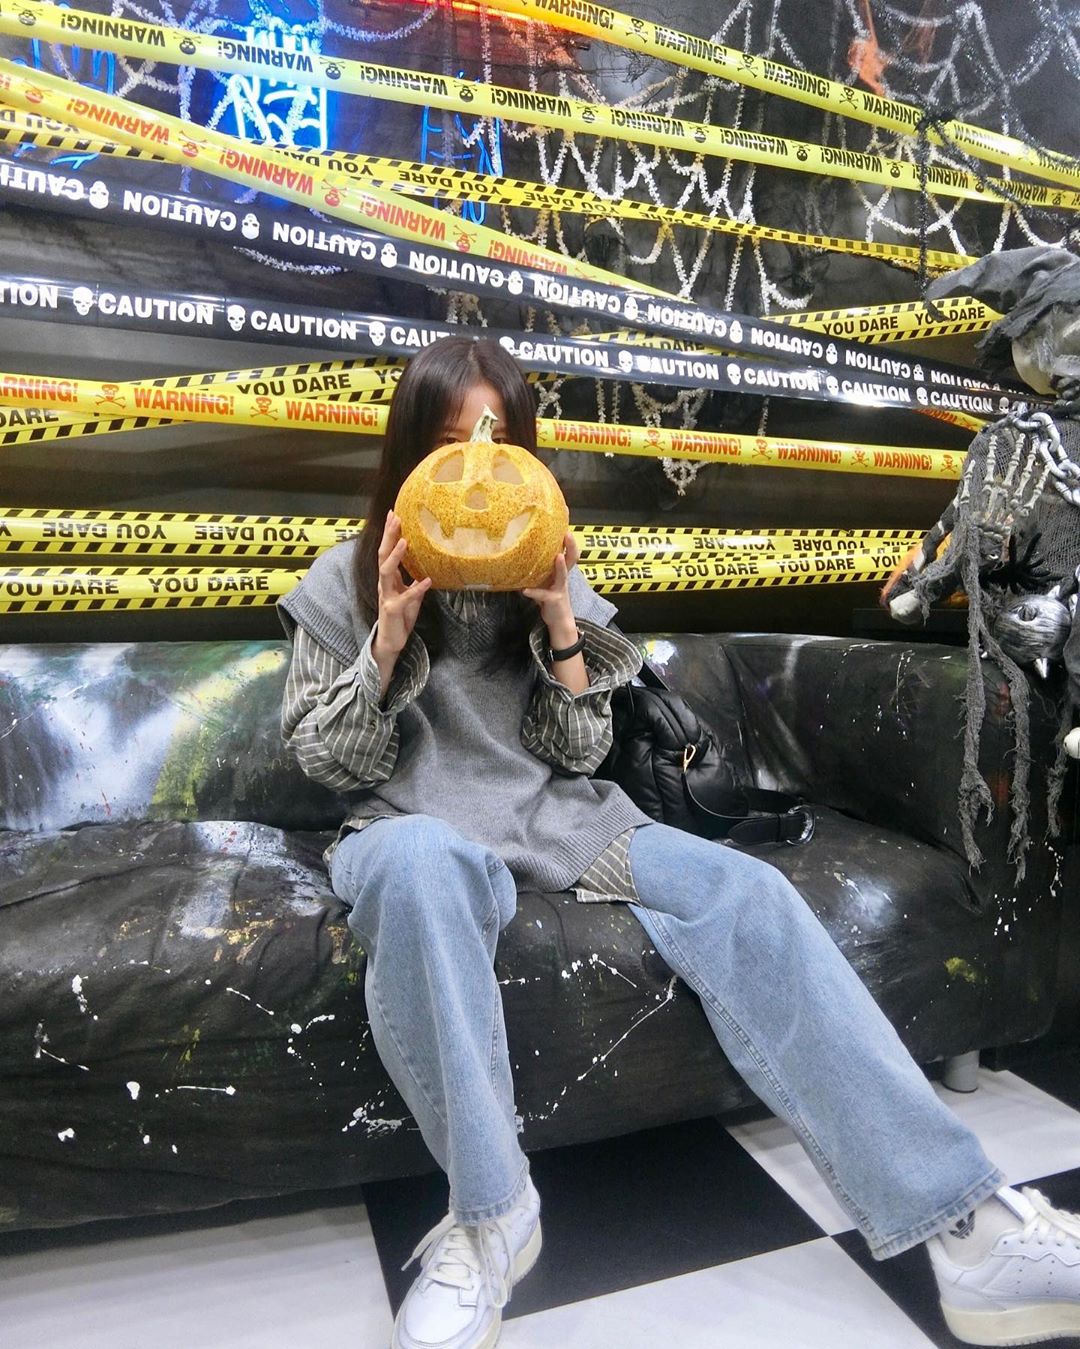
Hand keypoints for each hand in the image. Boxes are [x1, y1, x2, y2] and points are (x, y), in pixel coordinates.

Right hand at [374, 510, 430, 661]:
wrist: (391, 641)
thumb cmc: (400, 617)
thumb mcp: (410, 596)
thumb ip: (414, 582)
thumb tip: (425, 569)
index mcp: (389, 578)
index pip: (387, 551)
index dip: (390, 533)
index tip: (394, 514)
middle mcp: (384, 584)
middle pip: (383, 554)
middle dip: (389, 536)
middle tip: (395, 518)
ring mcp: (386, 596)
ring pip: (386, 571)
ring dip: (396, 556)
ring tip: (405, 542)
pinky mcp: (392, 609)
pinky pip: (404, 597)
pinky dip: (416, 589)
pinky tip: (427, 581)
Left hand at [523, 530, 579, 638]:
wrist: (558, 620)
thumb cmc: (550, 597)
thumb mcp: (545, 580)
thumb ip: (537, 569)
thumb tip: (518, 554)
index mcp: (560, 571)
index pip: (567, 552)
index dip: (568, 540)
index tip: (565, 526)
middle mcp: (563, 577)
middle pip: (572, 559)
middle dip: (571, 546)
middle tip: (568, 534)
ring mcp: (560, 588)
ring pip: (563, 575)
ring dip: (560, 566)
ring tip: (557, 556)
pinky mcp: (554, 600)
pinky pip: (543, 594)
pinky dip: (533, 592)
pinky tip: (524, 590)